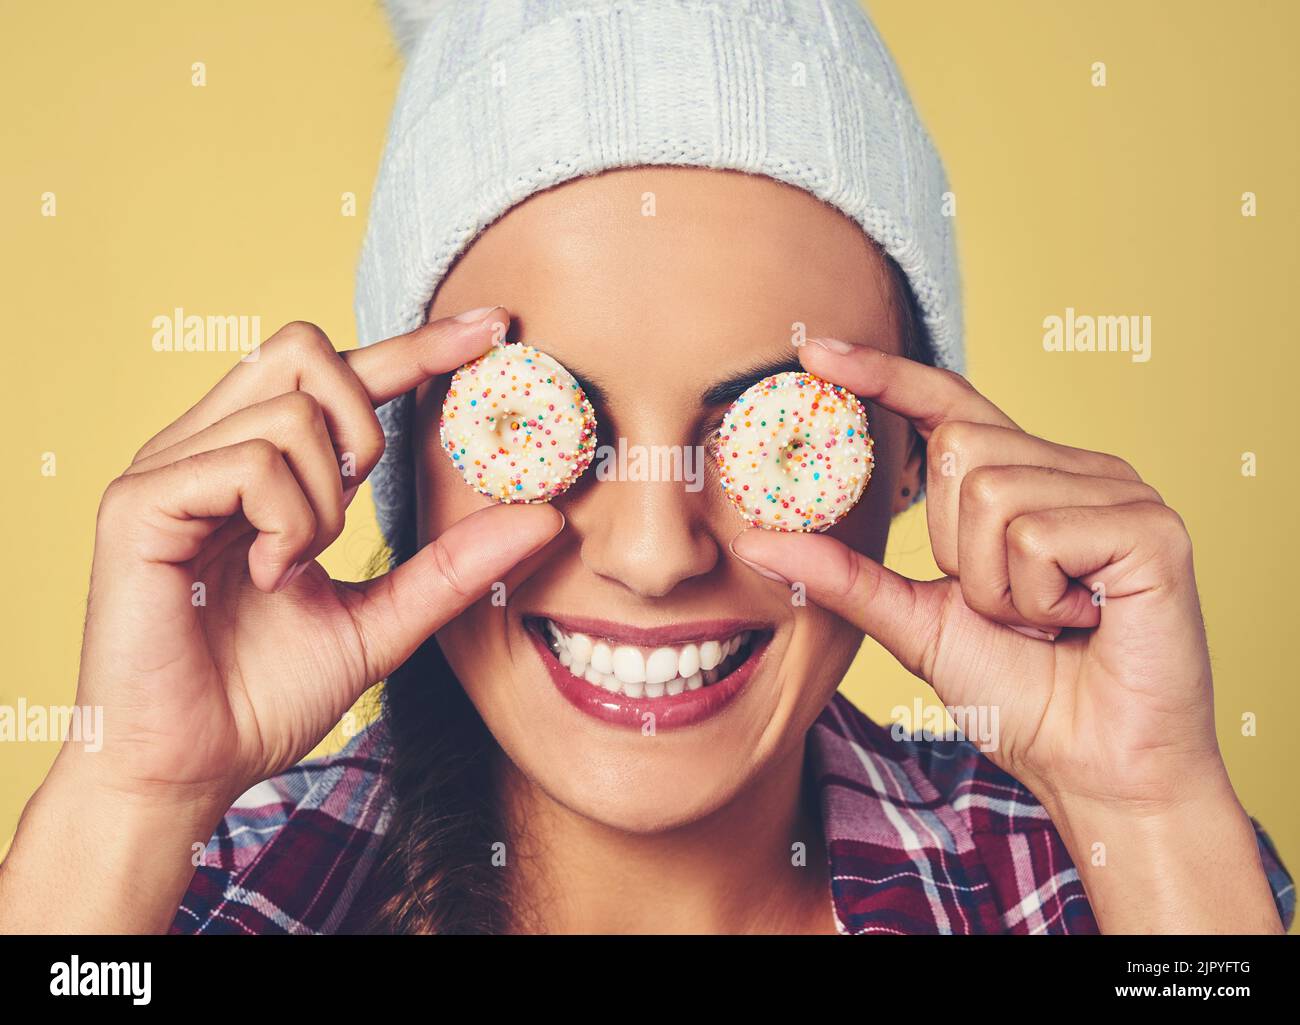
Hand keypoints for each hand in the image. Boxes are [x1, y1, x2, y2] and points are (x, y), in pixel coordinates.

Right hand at [70, 310, 562, 809]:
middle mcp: (207, 447)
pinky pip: (249, 462)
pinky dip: (285, 522)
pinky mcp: (136, 502)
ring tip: (294, 564)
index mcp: (256, 465)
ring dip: (324, 501)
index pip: (340, 374)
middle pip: (305, 349)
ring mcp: (167, 468)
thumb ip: (453, 567)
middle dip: (363, 419)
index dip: (417, 345)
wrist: (192, 769)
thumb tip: (547, 517)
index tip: (495, 328)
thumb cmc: (264, 694)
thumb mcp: (381, 621)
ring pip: (290, 411)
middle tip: (357, 504)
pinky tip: (268, 574)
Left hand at [730, 340, 1281, 930]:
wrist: (1096, 769)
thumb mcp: (916, 623)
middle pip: (957, 451)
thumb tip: (756, 540)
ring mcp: (1119, 492)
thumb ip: (845, 575)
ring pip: (994, 494)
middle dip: (957, 551)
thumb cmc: (1020, 696)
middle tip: (1007, 609)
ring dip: (998, 587)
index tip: (813, 349)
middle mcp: (1076, 469)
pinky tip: (1081, 624)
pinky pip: (1040, 535)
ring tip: (1046, 623)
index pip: (948, 404)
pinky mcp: (1152, 527)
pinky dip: (1038, 599)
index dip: (883, 373)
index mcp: (1027, 480)